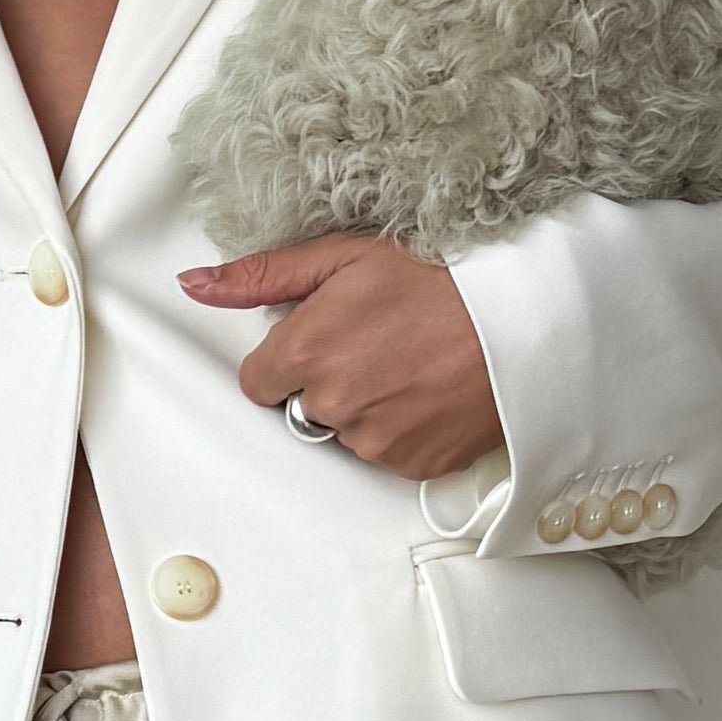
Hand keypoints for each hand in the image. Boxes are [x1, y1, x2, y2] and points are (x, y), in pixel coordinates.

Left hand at [179, 236, 504, 481]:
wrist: (525, 316)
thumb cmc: (443, 276)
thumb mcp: (348, 256)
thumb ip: (264, 276)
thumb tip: (196, 284)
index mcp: (306, 351)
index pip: (258, 382)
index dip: (288, 359)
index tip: (325, 340)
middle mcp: (333, 404)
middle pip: (302, 408)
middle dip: (328, 382)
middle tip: (379, 345)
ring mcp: (374, 440)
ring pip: (347, 432)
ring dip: (367, 408)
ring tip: (412, 365)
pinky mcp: (412, 464)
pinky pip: (389, 454)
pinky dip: (404, 430)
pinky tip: (431, 392)